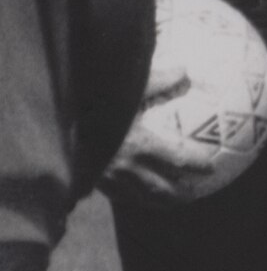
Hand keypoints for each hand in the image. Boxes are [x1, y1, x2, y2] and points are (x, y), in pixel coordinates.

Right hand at [102, 55, 226, 201]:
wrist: (52, 118)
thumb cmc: (93, 100)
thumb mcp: (126, 86)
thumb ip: (157, 80)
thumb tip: (184, 69)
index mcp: (139, 143)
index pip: (179, 160)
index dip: (197, 166)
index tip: (211, 168)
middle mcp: (126, 165)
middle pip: (161, 188)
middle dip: (180, 193)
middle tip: (194, 193)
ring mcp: (107, 176)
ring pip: (140, 196)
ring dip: (158, 201)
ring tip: (171, 202)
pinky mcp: (90, 180)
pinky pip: (116, 194)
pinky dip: (131, 197)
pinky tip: (136, 195)